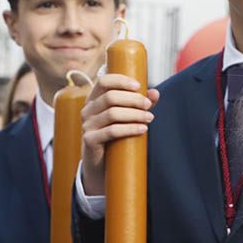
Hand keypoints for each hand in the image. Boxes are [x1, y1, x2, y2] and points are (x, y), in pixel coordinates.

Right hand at [80, 74, 159, 194]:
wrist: (102, 162)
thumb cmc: (116, 135)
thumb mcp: (127, 116)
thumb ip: (140, 103)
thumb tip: (155, 93)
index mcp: (94, 99)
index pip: (104, 81)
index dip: (121, 81)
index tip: (139, 86)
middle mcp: (87, 110)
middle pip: (110, 97)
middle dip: (133, 99)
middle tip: (148, 105)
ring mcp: (87, 125)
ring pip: (112, 114)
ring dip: (134, 114)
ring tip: (150, 118)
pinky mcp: (90, 140)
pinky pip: (112, 131)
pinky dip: (130, 128)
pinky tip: (143, 129)